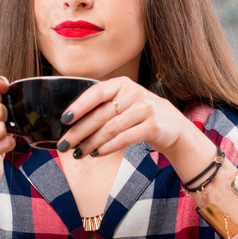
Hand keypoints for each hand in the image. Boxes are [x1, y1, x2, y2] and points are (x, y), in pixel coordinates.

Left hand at [58, 76, 197, 159]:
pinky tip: (96, 154)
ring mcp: (145, 109)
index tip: (64, 119)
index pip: (96, 92)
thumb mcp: (123, 103)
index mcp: (122, 84)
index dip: (79, 106)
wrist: (173, 126)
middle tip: (64, 144)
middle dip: (79, 132)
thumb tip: (70, 123)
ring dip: (91, 143)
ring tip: (78, 153)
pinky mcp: (153, 126)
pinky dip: (107, 148)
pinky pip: (124, 139)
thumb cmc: (140, 115)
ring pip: (110, 129)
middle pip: (100, 114)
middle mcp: (134, 93)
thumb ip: (102, 107)